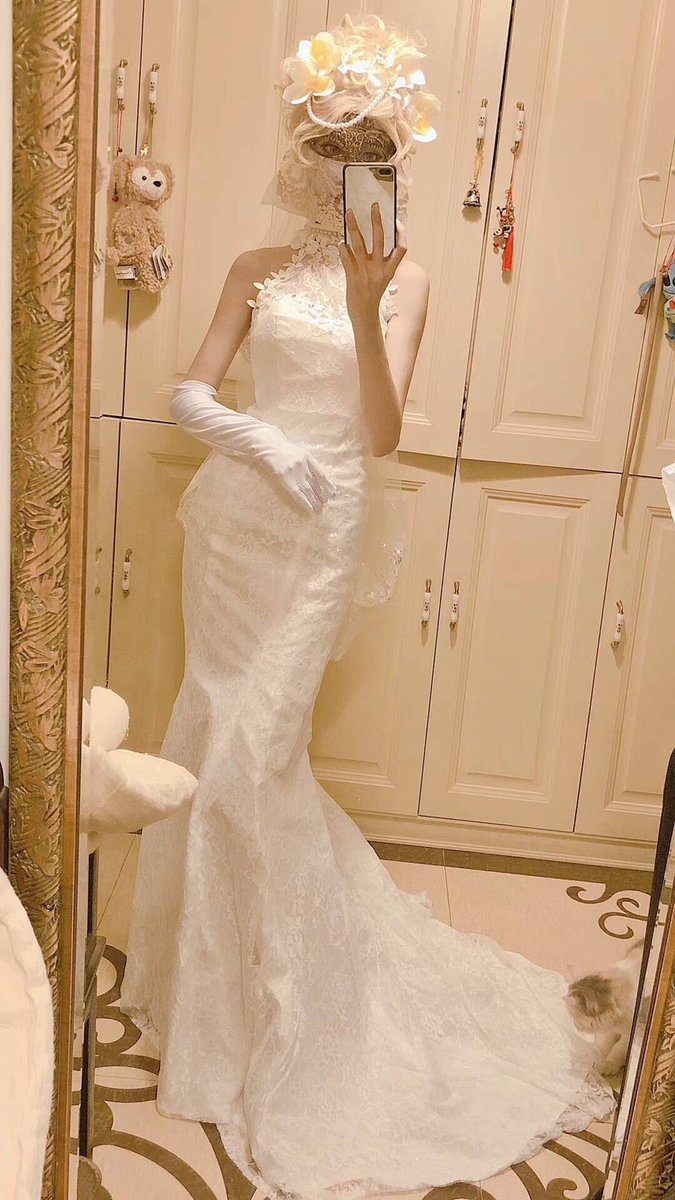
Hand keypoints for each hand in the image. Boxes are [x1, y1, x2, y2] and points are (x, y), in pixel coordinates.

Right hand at [254, 429, 336, 514]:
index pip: (321, 474)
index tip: (333, 492)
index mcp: (307, 457)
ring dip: (314, 500)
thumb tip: (318, 479)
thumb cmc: (283, 450)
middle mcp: (303, 465)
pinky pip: (297, 493)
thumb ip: (307, 464)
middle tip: (326, 502)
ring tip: (319, 507)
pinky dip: (304, 501)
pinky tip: (309, 508)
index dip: (328, 484)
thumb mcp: (298, 453)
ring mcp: (294, 472)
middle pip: (315, 483)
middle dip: (321, 494)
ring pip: (308, 489)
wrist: (267, 446)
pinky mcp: (284, 479)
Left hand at [339, 203, 406, 326]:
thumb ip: (380, 262)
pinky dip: (343, 248)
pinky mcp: (352, 276)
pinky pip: (346, 257)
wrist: (364, 314)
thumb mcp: (383, 278)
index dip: (401, 234)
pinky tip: (341, 242)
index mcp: (390, 269)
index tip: (397, 222)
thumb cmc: (372, 294)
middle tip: (373, 205)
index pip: (402, 249)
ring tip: (349, 213)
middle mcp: (379, 269)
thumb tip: (370, 239)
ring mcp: (365, 272)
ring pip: (359, 243)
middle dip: (376, 219)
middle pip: (380, 238)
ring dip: (354, 226)